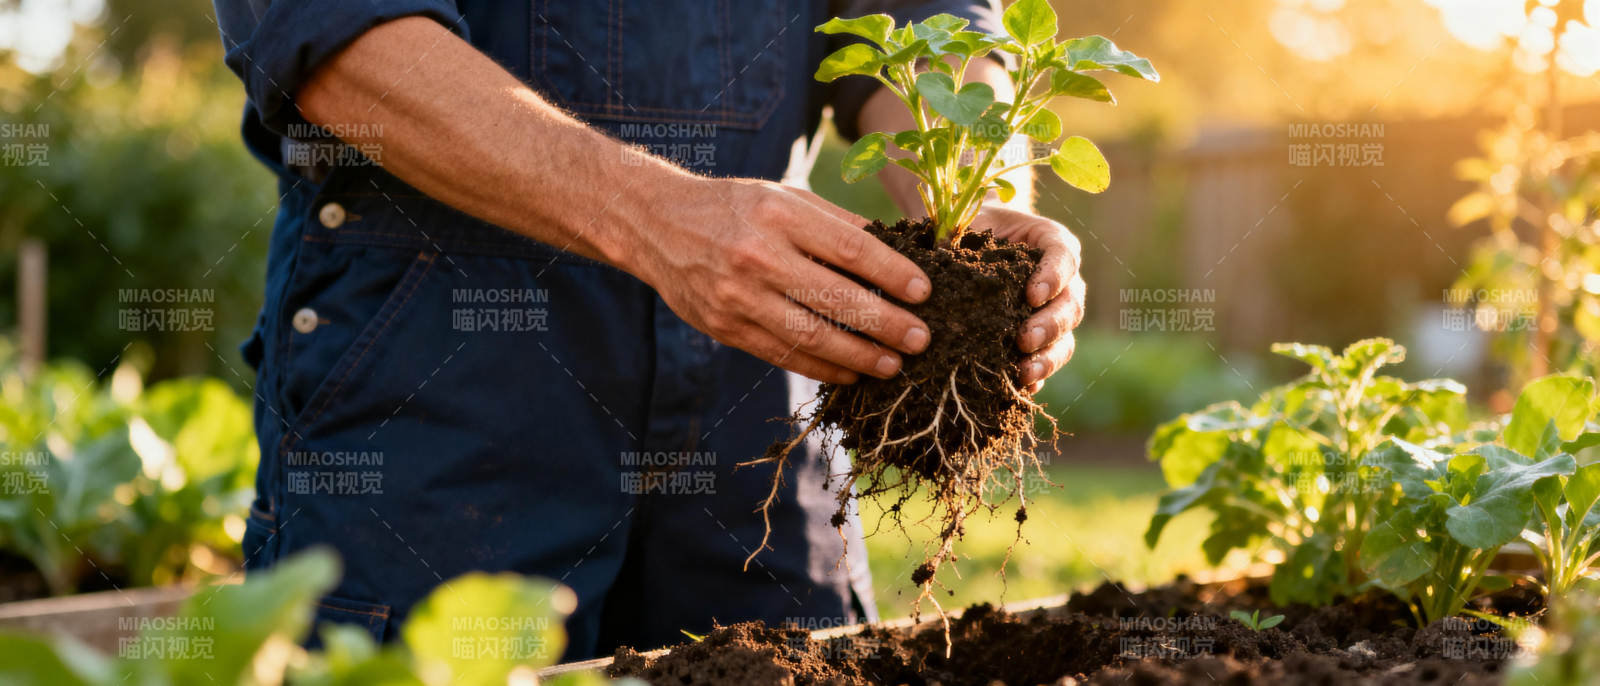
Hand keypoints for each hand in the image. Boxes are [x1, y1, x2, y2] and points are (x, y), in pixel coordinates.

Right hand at [630, 177, 932, 384]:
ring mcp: (738, 295)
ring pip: (811, 335)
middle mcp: (757, 255)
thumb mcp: (784, 195)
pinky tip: (851, 373)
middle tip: (921, 338)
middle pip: (835, 298)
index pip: (850, 249)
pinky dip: (823, 368)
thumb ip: (837, 223)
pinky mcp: (724, 327)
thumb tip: (898, 250)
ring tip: (892, 364)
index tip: (924, 292)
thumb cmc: (735, 206)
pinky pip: (783, 354)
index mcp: (779, 213)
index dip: (892, 273)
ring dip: (859, 356)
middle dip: (885, 323)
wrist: (658, 224)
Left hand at [972, 205, 1084, 393]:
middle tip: (1025, 339)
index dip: (1053, 277)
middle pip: (1070, 305)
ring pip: (1064, 339)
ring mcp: (1055, 313)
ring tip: (1026, 372)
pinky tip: (1022, 387)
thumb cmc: (976, 227)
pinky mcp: (1042, 340)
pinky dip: (1038, 377)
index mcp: (1053, 244)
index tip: (1032, 294)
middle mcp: (1063, 281)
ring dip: (1048, 358)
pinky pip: (1047, 360)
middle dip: (1050, 325)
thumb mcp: (972, 221)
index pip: (1064, 257)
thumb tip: (939, 253)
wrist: (979, 242)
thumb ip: (965, 234)